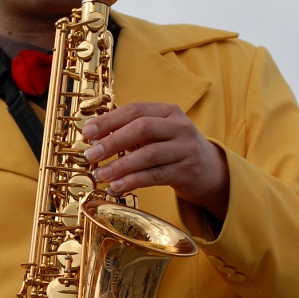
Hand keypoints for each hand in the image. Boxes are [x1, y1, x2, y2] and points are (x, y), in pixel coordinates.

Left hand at [82, 103, 229, 221]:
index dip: (109, 120)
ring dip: (120, 166)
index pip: (135, 110)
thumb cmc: (174, 149)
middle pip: (142, 128)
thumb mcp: (158, 133)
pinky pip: (155, 176)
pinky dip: (133, 182)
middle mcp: (180, 126)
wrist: (210, 171)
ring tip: (100, 174)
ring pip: (148, 155)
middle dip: (112, 141)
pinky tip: (116, 187)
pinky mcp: (187, 171)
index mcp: (168, 111)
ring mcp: (186, 149)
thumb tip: (94, 138)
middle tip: (90, 154)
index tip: (87, 132)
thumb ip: (132, 131)